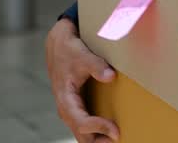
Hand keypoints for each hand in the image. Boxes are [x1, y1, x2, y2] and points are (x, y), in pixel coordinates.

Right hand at [45, 17, 119, 142]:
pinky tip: (109, 130)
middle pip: (80, 134)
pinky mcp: (75, 106)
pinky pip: (84, 124)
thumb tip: (111, 76)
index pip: (81, 122)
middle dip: (98, 140)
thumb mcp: (82, 55)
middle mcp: (66, 107)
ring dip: (97, 138)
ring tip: (116, 138)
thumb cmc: (69, 50)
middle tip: (119, 139)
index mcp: (65, 98)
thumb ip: (96, 65)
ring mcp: (70, 108)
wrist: (58, 44)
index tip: (116, 130)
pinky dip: (95, 130)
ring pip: (81, 132)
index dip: (98, 128)